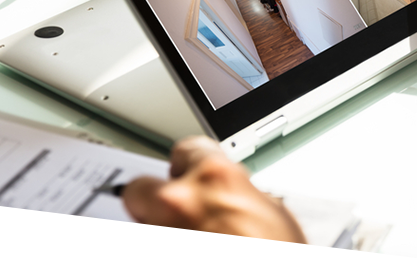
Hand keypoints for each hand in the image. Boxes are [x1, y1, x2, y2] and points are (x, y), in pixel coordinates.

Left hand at [121, 136, 324, 277]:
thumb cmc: (279, 274)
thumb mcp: (273, 215)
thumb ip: (236, 195)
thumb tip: (227, 197)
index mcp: (213, 177)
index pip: (186, 150)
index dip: (189, 165)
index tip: (185, 172)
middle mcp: (177, 202)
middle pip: (142, 188)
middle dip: (156, 202)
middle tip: (177, 222)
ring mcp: (152, 243)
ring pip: (138, 236)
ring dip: (157, 248)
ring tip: (192, 267)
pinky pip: (137, 271)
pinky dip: (155, 277)